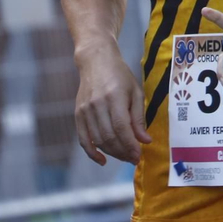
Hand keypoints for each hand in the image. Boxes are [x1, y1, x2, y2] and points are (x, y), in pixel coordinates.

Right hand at [73, 41, 151, 165]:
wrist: (96, 62)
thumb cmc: (121, 76)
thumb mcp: (136, 92)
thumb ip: (139, 117)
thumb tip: (145, 141)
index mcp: (114, 96)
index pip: (121, 127)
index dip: (130, 144)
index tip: (139, 155)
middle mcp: (97, 105)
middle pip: (109, 136)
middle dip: (122, 151)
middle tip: (133, 158)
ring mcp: (85, 110)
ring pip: (97, 140)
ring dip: (111, 153)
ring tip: (124, 157)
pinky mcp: (77, 114)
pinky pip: (83, 139)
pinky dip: (92, 152)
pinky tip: (103, 160)